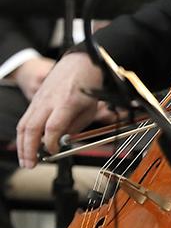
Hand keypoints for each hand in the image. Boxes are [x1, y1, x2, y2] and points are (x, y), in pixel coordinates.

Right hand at [16, 51, 103, 167]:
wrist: (81, 62)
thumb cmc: (89, 86)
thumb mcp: (90, 108)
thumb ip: (74, 127)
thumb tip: (60, 143)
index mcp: (67, 102)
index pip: (52, 127)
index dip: (50, 143)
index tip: (52, 152)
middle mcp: (49, 101)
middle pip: (32, 128)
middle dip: (28, 150)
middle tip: (30, 164)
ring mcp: (39, 99)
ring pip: (24, 125)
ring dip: (22, 145)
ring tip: (25, 161)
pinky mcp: (35, 99)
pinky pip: (25, 119)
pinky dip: (23, 135)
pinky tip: (26, 146)